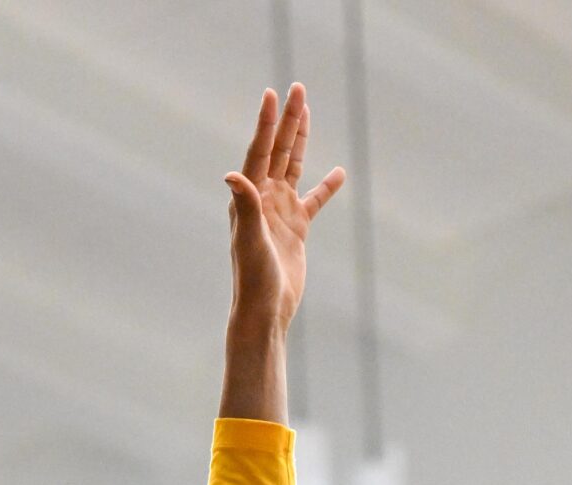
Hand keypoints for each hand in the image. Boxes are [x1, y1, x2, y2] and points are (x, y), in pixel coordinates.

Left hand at [225, 84, 344, 330]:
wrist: (266, 310)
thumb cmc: (253, 278)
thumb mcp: (251, 240)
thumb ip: (245, 205)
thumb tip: (232, 174)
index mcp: (250, 196)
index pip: (259, 150)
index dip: (266, 122)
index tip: (272, 94)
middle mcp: (263, 198)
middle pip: (277, 150)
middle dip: (287, 119)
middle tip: (296, 88)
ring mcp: (280, 211)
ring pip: (293, 167)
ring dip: (299, 140)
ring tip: (306, 110)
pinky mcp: (296, 228)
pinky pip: (314, 201)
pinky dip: (327, 187)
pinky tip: (339, 173)